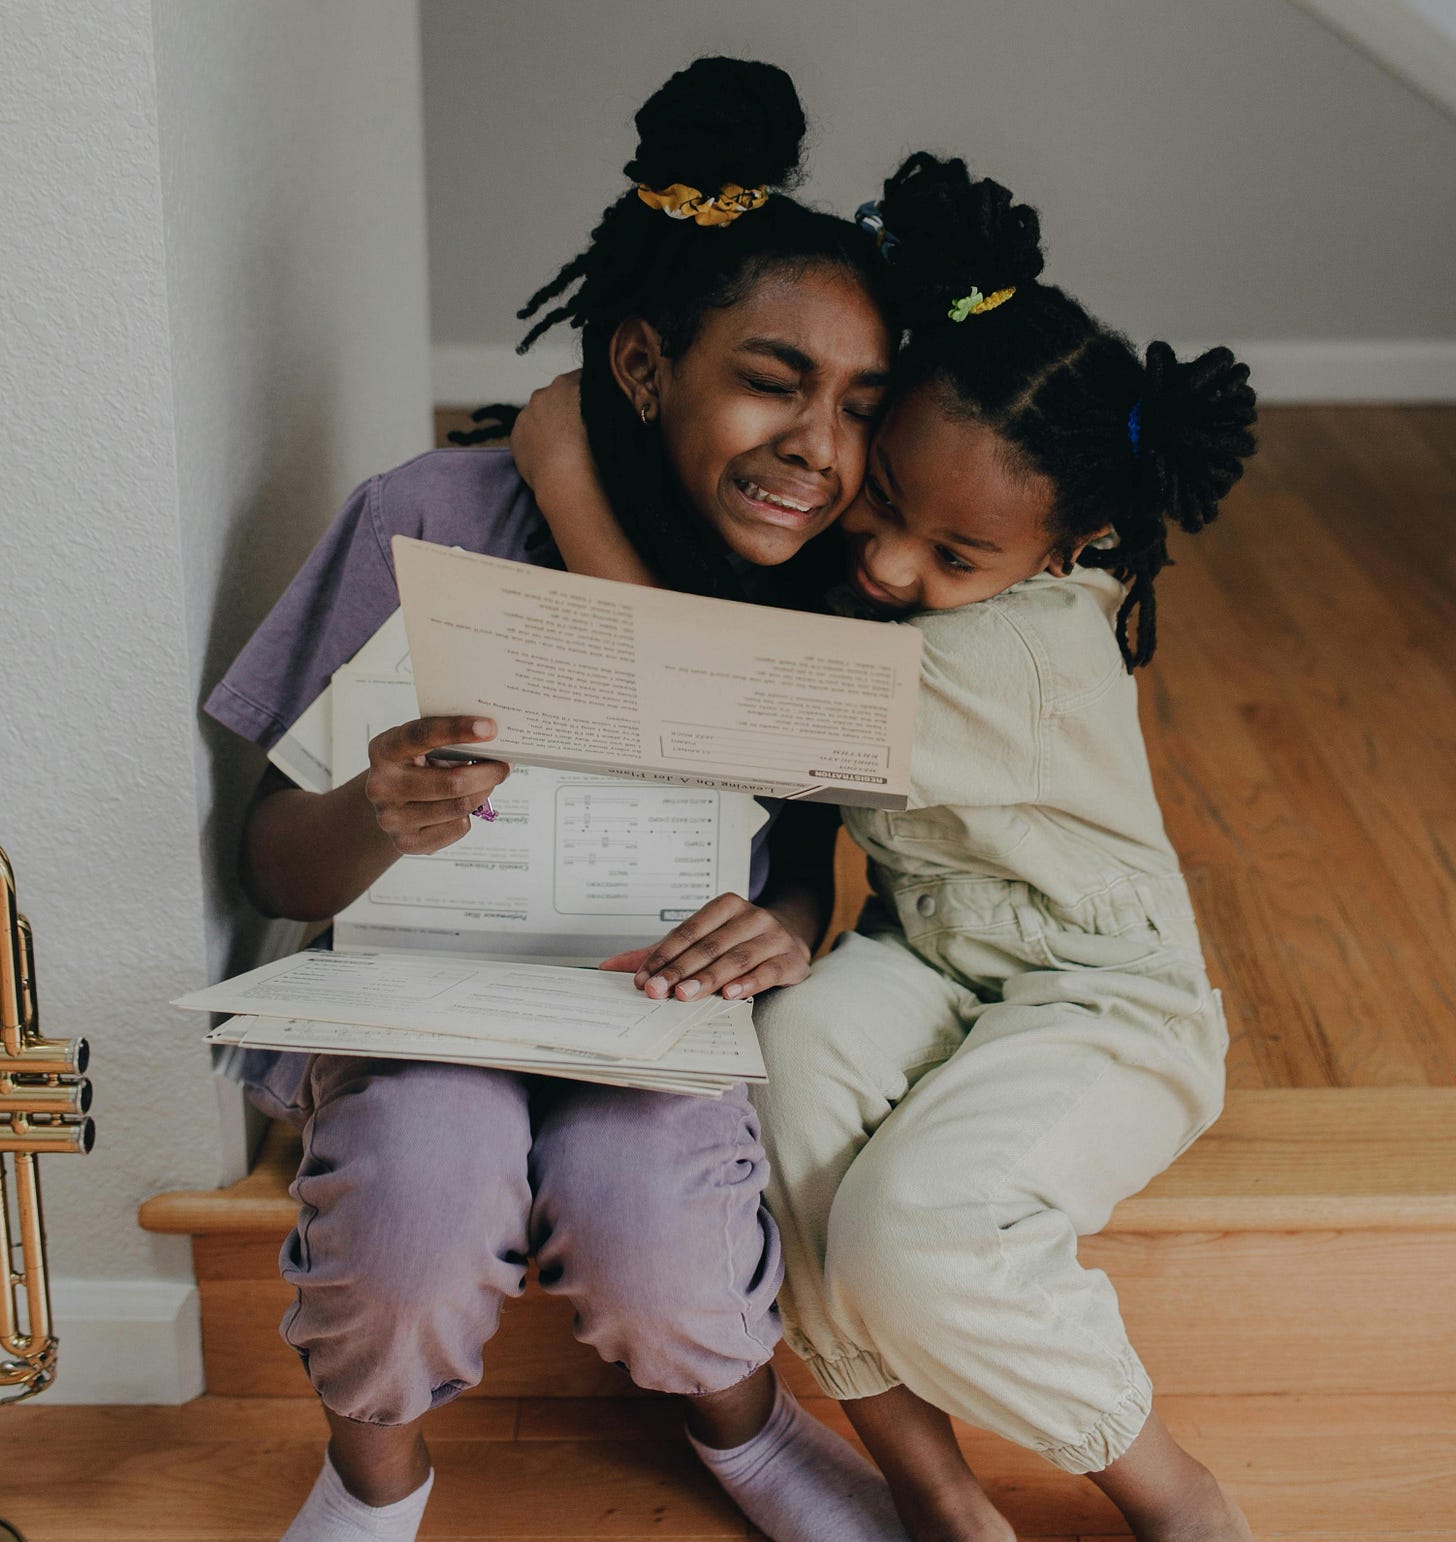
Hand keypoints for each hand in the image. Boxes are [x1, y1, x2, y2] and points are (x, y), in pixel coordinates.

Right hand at [363, 716, 509, 854]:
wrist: (387, 805)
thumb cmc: (414, 768)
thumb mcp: (422, 748)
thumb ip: (447, 743)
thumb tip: (494, 744)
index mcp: (384, 750)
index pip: (422, 735)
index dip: (457, 730)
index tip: (490, 728)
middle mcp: (382, 785)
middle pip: (452, 782)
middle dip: (487, 773)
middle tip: (504, 766)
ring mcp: (391, 817)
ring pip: (459, 807)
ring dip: (482, 793)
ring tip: (487, 784)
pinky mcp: (406, 842)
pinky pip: (457, 827)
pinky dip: (468, 815)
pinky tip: (461, 807)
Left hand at [510, 370, 589, 497]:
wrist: (566, 479)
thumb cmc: (594, 451)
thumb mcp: (608, 418)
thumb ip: (601, 404)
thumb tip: (601, 404)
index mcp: (567, 383)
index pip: (579, 378)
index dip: (588, 393)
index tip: (594, 408)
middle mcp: (543, 394)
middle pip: (555, 396)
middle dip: (565, 409)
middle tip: (579, 431)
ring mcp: (525, 415)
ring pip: (538, 415)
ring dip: (548, 425)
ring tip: (563, 448)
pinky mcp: (515, 436)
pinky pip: (526, 434)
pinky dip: (535, 442)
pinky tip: (549, 457)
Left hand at [599, 892, 812, 1001]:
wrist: (791, 939)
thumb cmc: (737, 943)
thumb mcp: (702, 941)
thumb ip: (660, 954)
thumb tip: (609, 967)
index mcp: (726, 906)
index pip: (688, 930)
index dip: (664, 955)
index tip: (642, 978)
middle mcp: (752, 917)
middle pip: (710, 945)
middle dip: (680, 970)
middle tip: (657, 991)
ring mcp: (775, 937)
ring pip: (737, 958)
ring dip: (709, 978)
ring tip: (685, 996)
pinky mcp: (792, 959)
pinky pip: (768, 971)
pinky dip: (748, 983)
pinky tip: (729, 995)